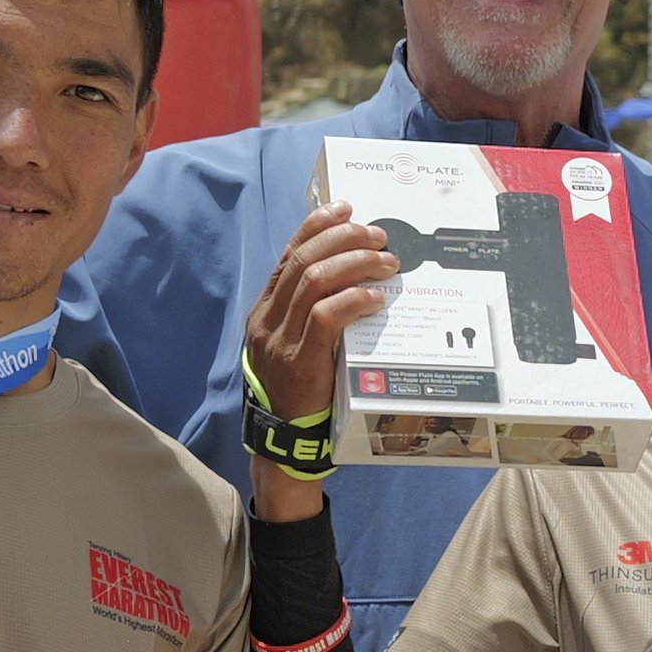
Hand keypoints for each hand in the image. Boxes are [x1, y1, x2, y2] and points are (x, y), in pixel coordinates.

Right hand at [242, 203, 400, 426]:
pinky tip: (376, 297)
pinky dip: (354, 299)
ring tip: (387, 263)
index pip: (289, 255)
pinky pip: (326, 316)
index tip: (346, 209)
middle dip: (345, 239)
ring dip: (356, 264)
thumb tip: (354, 277)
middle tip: (380, 237)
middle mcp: (267, 320)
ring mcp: (280, 340)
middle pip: (304, 260)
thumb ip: (313, 313)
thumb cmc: (301, 391)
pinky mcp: (300, 362)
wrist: (284, 443)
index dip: (317, 226)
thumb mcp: (297, 344)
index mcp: (264, 310)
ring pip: (315, 281)